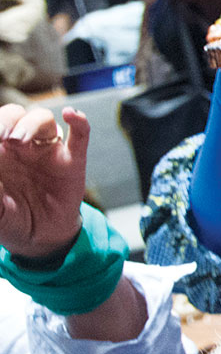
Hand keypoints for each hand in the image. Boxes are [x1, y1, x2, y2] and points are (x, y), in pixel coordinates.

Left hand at [0, 105, 88, 259]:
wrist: (38, 238)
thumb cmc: (9, 219)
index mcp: (0, 152)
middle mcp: (22, 146)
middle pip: (17, 115)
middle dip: (9, 121)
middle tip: (4, 137)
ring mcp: (48, 151)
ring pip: (44, 120)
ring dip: (32, 124)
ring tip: (21, 140)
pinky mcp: (72, 161)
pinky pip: (80, 136)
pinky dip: (79, 122)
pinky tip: (72, 115)